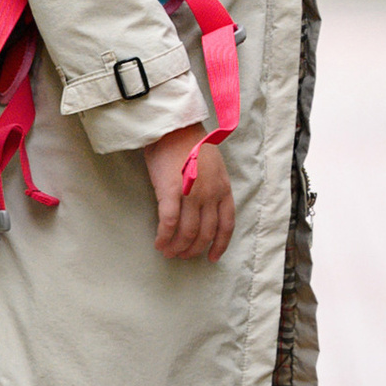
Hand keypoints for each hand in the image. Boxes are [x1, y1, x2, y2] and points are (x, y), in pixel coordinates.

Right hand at [146, 126, 235, 259]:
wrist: (173, 127)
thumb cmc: (190, 144)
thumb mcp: (214, 167)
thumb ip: (213, 189)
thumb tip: (202, 212)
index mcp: (224, 188)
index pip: (227, 225)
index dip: (220, 245)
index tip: (212, 257)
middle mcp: (211, 194)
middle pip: (205, 233)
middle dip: (194, 249)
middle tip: (182, 255)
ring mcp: (192, 194)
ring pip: (187, 233)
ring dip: (178, 247)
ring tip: (169, 252)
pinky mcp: (171, 192)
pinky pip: (169, 223)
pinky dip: (164, 237)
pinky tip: (159, 243)